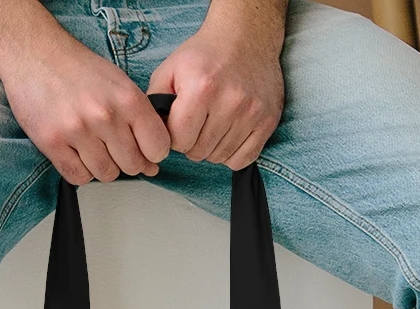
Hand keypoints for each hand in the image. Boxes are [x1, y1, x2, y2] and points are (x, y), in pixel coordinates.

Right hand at [0, 29, 170, 184]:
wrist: (34, 54)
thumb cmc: (76, 69)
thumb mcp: (119, 83)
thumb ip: (139, 119)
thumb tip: (151, 161)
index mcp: (127, 98)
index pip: (157, 147)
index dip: (152, 154)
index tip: (144, 152)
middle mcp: (105, 115)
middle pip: (132, 165)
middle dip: (126, 162)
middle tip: (114, 149)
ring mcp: (78, 131)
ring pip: (106, 174)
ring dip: (102, 167)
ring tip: (92, 147)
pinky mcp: (53, 143)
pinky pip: (78, 177)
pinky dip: (80, 171)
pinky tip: (76, 153)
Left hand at [148, 0, 285, 169]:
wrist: (246, 37)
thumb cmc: (205, 56)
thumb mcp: (169, 69)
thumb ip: (154, 103)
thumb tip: (152, 136)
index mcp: (201, 89)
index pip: (178, 142)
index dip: (174, 136)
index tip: (179, 123)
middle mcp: (229, 102)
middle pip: (198, 153)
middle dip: (192, 143)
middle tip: (197, 123)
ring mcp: (251, 113)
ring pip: (219, 158)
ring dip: (212, 148)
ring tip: (213, 124)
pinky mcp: (267, 121)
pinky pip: (243, 159)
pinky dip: (232, 154)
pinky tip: (228, 134)